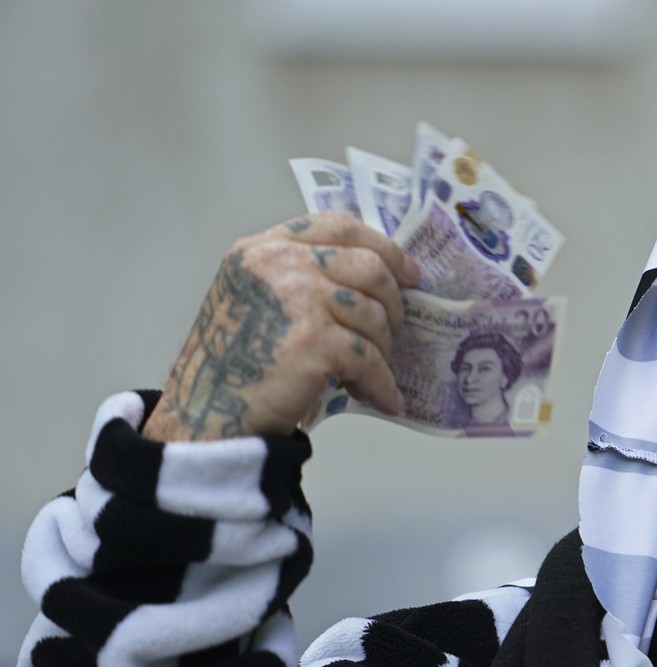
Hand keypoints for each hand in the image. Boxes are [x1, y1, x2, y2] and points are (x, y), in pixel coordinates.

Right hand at [143, 213, 419, 441]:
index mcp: (264, 248)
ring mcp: (297, 298)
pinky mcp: (313, 339)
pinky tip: (384, 397)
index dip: (383, 247)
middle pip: (368, 267)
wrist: (208, 411)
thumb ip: (299, 275)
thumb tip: (374, 278)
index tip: (408, 273)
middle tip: (394, 331)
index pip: (338, 226)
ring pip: (373, 314)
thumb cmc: (235, 362)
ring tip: (373, 372)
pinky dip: (382, 383)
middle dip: (392, 303)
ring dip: (383, 349)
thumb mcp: (255, 296)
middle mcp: (279, 263)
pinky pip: (369, 358)